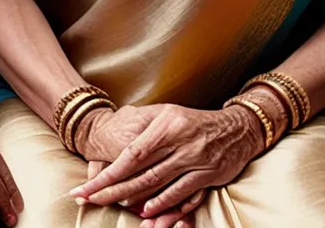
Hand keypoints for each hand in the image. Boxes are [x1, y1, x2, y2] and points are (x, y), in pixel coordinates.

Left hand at [71, 104, 261, 220]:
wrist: (237, 128)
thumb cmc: (194, 121)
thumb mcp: (168, 113)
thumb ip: (144, 127)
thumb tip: (117, 147)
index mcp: (166, 123)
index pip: (131, 154)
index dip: (107, 174)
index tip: (87, 187)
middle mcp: (179, 141)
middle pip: (140, 173)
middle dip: (112, 190)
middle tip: (89, 200)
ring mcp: (195, 159)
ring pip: (158, 185)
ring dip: (134, 199)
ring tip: (114, 206)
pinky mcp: (208, 174)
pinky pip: (181, 193)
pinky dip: (163, 204)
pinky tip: (147, 212)